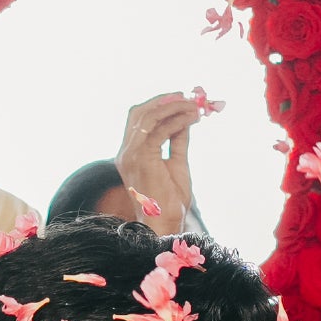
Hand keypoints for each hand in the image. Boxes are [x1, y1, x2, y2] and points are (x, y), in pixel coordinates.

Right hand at [115, 93, 201, 234]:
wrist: (164, 224)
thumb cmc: (170, 201)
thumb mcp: (176, 163)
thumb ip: (177, 141)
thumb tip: (185, 120)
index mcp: (130, 153)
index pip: (138, 119)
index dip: (158, 105)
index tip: (180, 99)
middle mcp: (126, 151)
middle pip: (138, 112)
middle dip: (163, 101)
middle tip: (187, 97)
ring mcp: (130, 154)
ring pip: (148, 116)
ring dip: (173, 107)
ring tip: (194, 107)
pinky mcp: (141, 158)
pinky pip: (159, 130)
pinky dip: (176, 120)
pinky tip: (192, 119)